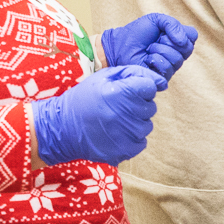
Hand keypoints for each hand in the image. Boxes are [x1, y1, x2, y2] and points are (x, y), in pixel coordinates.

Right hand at [29, 65, 161, 165]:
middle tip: (116, 106)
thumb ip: (134, 73)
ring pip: (147, 125)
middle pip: (150, 107)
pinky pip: (142, 142)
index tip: (125, 91)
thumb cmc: (84, 98)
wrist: (62, 128)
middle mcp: (127, 114)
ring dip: (135, 122)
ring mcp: (128, 135)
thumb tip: (161, 82)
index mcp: (122, 93)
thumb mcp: (104, 77)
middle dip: (137, 104)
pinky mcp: (126, 150)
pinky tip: (114, 133)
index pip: (150, 87)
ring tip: (113, 120)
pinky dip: (131, 138)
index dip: (139, 88)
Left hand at [100, 13, 196, 87]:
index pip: (193, 36)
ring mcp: (171, 66)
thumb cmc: (136, 34)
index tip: (165, 31)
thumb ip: (173, 24)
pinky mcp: (163, 77)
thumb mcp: (155, 20)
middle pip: (187, 48)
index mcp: (177, 39)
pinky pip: (168, 69)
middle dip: (169, 41)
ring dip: (160, 51)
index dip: (181, 32)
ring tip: (149, 50)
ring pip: (178, 59)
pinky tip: (147, 59)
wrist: (119, 46)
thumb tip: (183, 41)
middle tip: (156, 40)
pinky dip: (156, 61)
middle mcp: (177, 53)